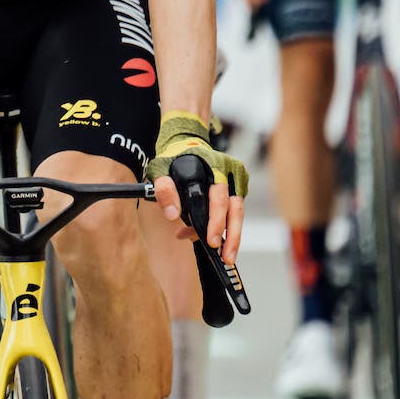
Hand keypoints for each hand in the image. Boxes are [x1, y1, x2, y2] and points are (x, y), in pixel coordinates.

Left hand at [148, 111, 248, 261]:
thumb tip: (173, 215)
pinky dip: (225, 226)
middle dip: (231, 235)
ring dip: (233, 236)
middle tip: (224, 256)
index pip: (219, 198)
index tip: (211, 240)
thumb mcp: (160, 169)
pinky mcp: (237, 188)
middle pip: (236, 208)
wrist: (185, 142)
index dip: (216, 221)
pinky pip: (234, 211)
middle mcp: (230, 172)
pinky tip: (216, 239)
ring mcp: (237, 180)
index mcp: (215, 165)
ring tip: (226, 256)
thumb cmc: (173, 158)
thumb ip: (164, 190)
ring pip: (238, 212)